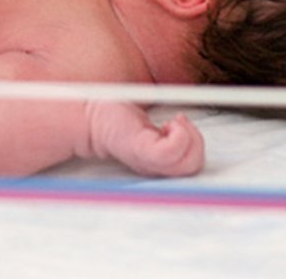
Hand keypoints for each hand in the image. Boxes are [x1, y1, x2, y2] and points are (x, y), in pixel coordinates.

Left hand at [85, 102, 203, 176]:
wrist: (89, 119)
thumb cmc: (117, 122)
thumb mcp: (150, 129)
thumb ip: (169, 132)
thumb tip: (191, 117)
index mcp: (160, 164)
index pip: (193, 168)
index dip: (197, 145)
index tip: (183, 124)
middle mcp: (157, 168)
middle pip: (196, 167)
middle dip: (197, 141)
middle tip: (179, 123)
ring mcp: (150, 162)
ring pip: (190, 162)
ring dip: (189, 136)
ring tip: (171, 123)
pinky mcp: (142, 151)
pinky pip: (171, 152)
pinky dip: (179, 135)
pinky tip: (165, 124)